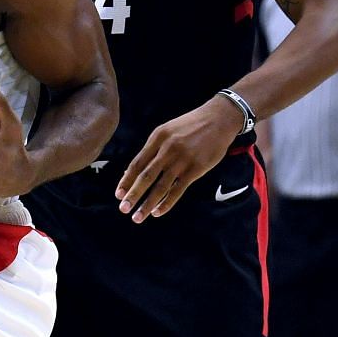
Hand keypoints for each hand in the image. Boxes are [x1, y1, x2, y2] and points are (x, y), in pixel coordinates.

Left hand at [116, 96, 241, 221]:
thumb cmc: (191, 126)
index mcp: (157, 138)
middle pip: (145, 176)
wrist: (219, 119)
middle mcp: (167, 149)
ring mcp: (182, 160)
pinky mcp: (196, 169)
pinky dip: (167, 203)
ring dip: (147, 204)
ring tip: (138, 217)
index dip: (126, 180)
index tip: (118, 194)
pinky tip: (158, 212)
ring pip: (160, 186)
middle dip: (133, 194)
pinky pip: (178, 189)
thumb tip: (133, 171)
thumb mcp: (167, 131)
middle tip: (123, 209)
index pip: (137, 163)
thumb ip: (152, 149)